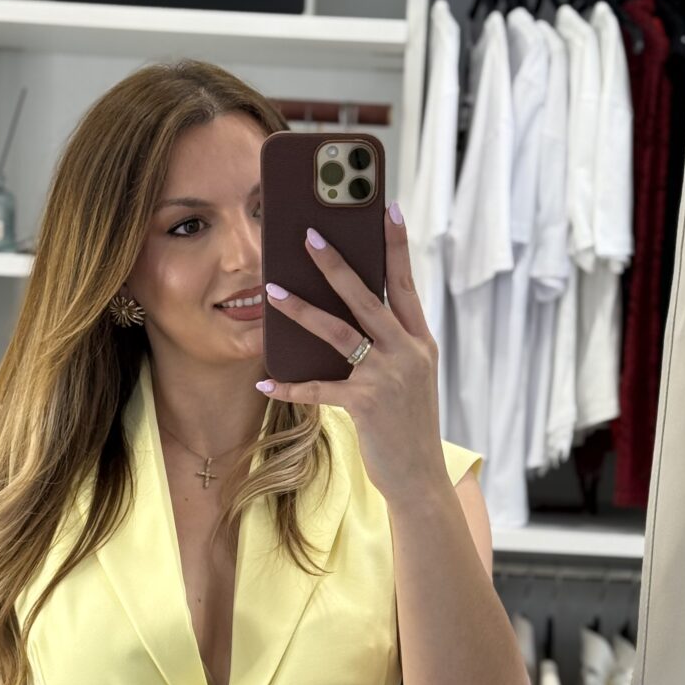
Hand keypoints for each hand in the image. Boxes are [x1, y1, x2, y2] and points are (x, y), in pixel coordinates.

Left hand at [256, 203, 448, 504]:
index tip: (390, 208)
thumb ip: (389, 345)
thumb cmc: (406, 424)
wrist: (419, 476)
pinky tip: (264, 380)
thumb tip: (348, 314)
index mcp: (419, 341)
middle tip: (309, 235)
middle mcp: (408, 352)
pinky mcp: (366, 404)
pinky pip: (318, 388)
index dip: (398, 246)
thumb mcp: (410, 377)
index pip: (406, 283)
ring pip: (338, 332)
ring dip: (301, 310)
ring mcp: (388, 377)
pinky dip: (289, 385)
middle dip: (336, 264)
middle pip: (368, 296)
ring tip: (272, 290)